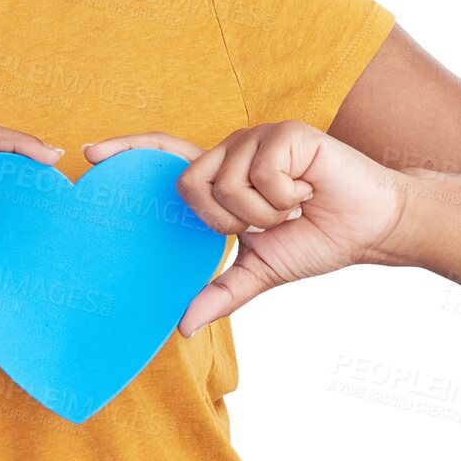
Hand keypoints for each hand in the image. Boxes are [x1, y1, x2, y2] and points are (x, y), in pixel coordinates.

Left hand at [84, 121, 403, 332]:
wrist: (372, 227)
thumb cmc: (318, 240)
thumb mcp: (261, 270)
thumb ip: (220, 292)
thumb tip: (181, 326)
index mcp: (221, 177)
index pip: (164, 156)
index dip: (127, 151)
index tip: (88, 153)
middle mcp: (231, 150)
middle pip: (189, 184)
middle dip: (227, 221)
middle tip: (266, 224)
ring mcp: (256, 138)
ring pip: (226, 185)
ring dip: (265, 214)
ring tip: (294, 206)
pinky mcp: (283, 133)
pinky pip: (261, 176)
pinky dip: (286, 198)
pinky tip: (308, 191)